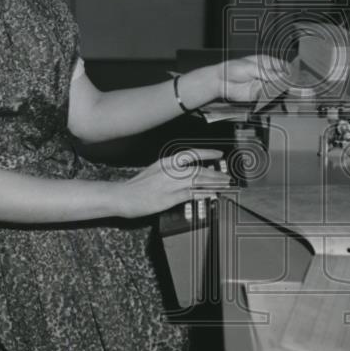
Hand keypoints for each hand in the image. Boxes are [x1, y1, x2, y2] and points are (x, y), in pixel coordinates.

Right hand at [115, 148, 231, 217]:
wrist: (121, 196)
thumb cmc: (136, 186)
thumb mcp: (154, 171)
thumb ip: (170, 171)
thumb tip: (186, 174)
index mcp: (166, 162)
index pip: (191, 154)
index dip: (207, 153)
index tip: (219, 153)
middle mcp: (169, 170)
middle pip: (198, 169)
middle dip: (215, 173)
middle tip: (227, 176)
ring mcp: (169, 184)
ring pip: (197, 181)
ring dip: (213, 183)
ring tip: (225, 185)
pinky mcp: (168, 198)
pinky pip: (190, 194)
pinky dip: (203, 194)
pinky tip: (212, 195)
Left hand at [216, 55, 290, 102]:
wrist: (220, 81)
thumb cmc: (232, 68)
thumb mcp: (251, 68)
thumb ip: (266, 73)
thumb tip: (280, 76)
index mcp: (266, 62)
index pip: (282, 66)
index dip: (289, 70)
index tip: (294, 76)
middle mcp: (266, 73)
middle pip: (282, 78)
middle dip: (287, 82)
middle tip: (290, 85)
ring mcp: (263, 84)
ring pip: (277, 88)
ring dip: (281, 90)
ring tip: (281, 90)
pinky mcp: (259, 94)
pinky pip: (269, 96)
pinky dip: (272, 97)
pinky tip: (273, 95)